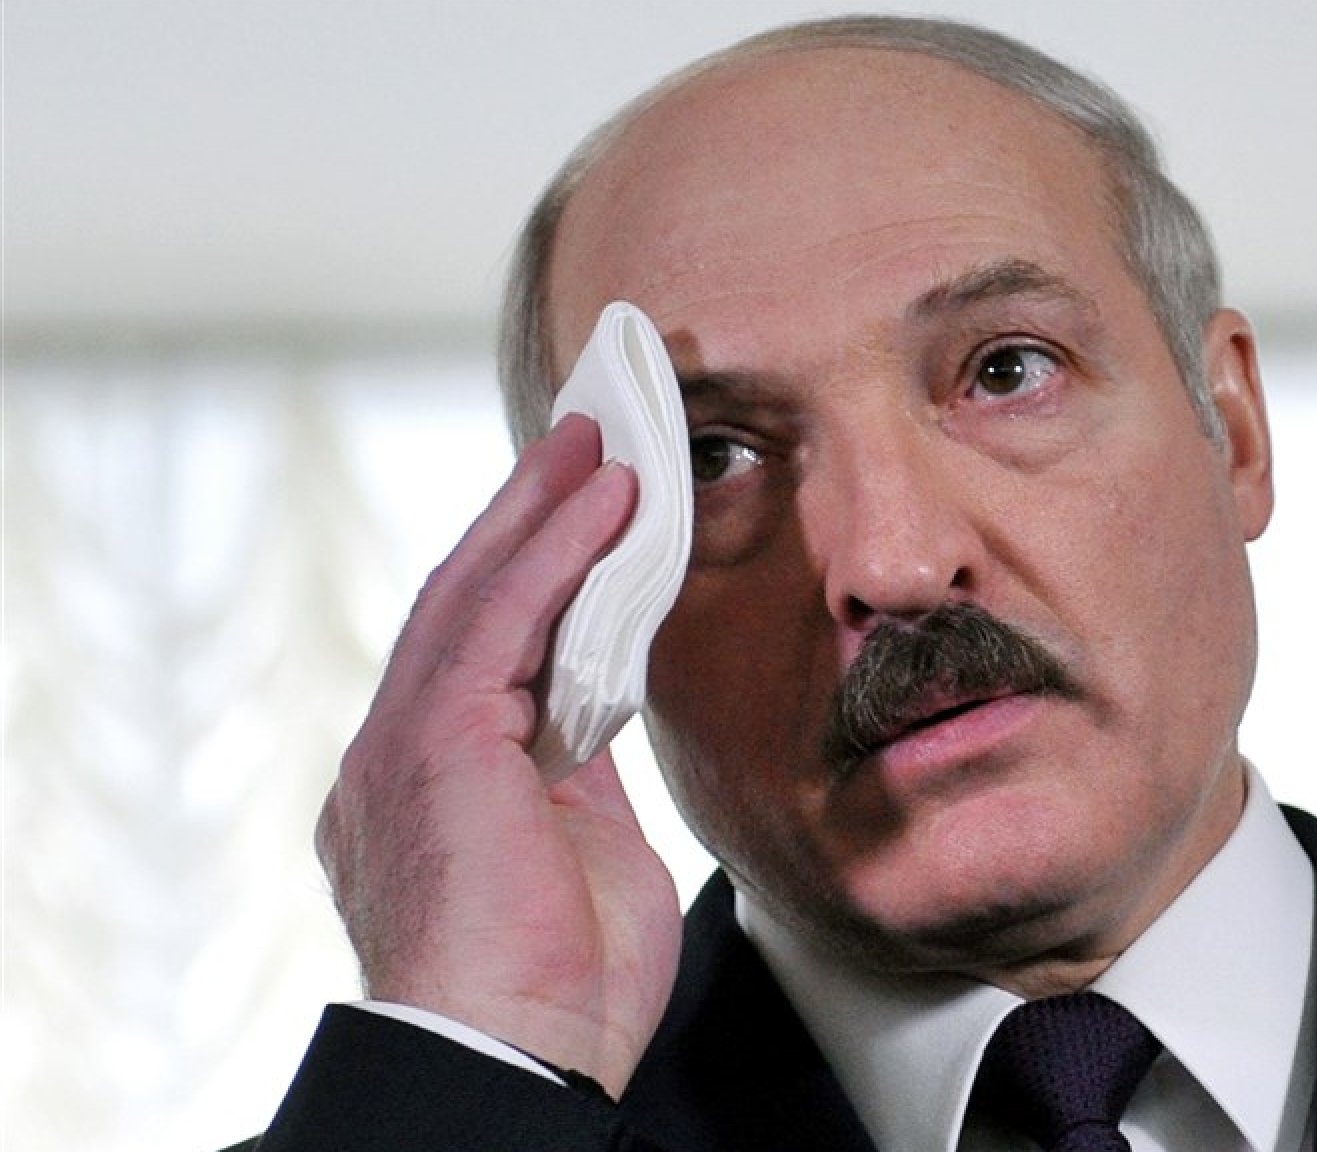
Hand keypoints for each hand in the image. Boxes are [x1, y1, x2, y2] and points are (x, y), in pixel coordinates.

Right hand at [317, 414, 681, 1097]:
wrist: (523, 1061)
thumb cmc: (560, 988)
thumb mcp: (586, 848)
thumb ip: (582, 768)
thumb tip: (603, 705)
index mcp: (425, 790)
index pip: (477, 653)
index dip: (528, 577)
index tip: (580, 517)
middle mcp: (396, 759)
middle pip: (462, 607)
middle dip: (525, 519)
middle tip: (584, 445)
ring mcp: (402, 748)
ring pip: (472, 597)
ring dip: (541, 512)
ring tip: (599, 447)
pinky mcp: (434, 744)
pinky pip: (498, 623)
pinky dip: (553, 554)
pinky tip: (600, 503)